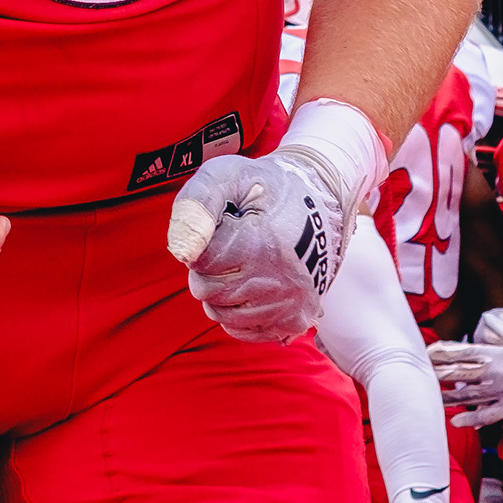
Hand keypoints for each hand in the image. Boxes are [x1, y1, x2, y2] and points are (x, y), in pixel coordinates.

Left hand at [166, 151, 350, 344]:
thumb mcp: (229, 174)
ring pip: (221, 313)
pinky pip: (241, 329)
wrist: (319, 199)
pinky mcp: (293, 320)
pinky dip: (235, 311)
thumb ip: (198, 202)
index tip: (226, 225)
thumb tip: (183, 249)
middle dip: (208, 267)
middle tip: (232, 243)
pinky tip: (250, 286)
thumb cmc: (265, 187)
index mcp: (262, 244)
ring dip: (219, 290)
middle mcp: (279, 281)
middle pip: (206, 290)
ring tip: (242, 262)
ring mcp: (288, 305)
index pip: (200, 261)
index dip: (204, 240)